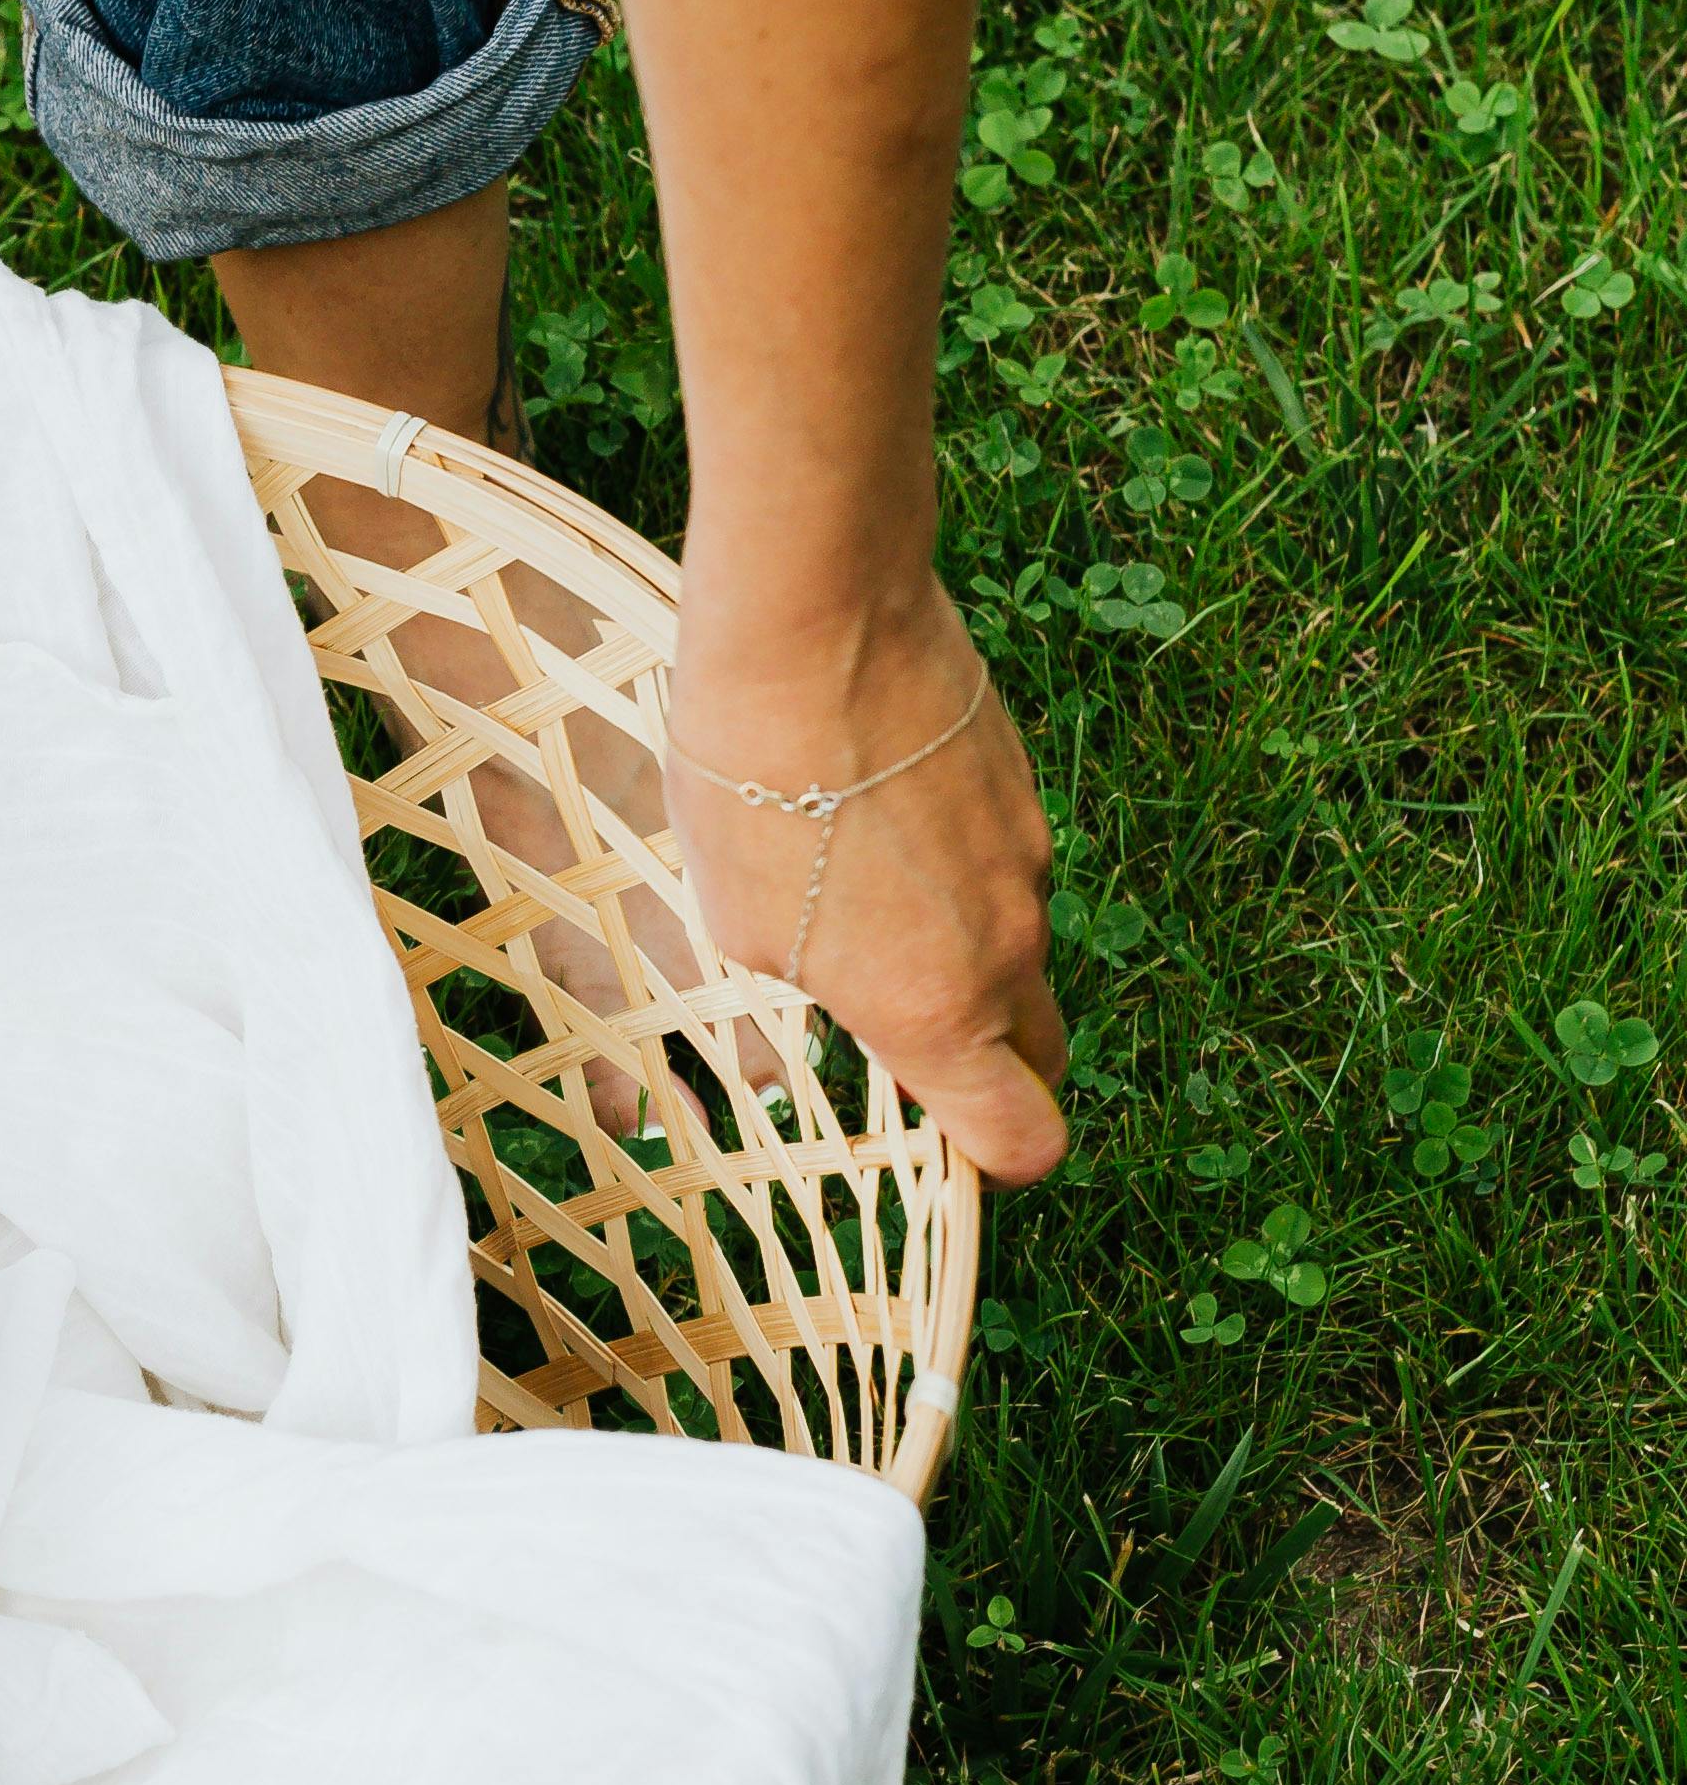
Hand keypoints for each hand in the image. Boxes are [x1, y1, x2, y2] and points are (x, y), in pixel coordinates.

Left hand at [667, 584, 1068, 1186]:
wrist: (816, 625)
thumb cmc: (750, 786)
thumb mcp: (744, 927)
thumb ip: (824, 991)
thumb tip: (850, 997)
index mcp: (936, 1011)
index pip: (1025, 1141)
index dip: (996, 1159)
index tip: (946, 1139)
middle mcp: (1006, 947)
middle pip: (1039, 1052)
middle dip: (991, 1065)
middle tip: (903, 1030)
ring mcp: (1028, 862)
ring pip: (1014, 945)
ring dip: (960, 947)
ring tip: (856, 884)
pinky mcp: (1024, 788)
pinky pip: (1005, 862)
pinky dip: (959, 865)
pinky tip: (876, 809)